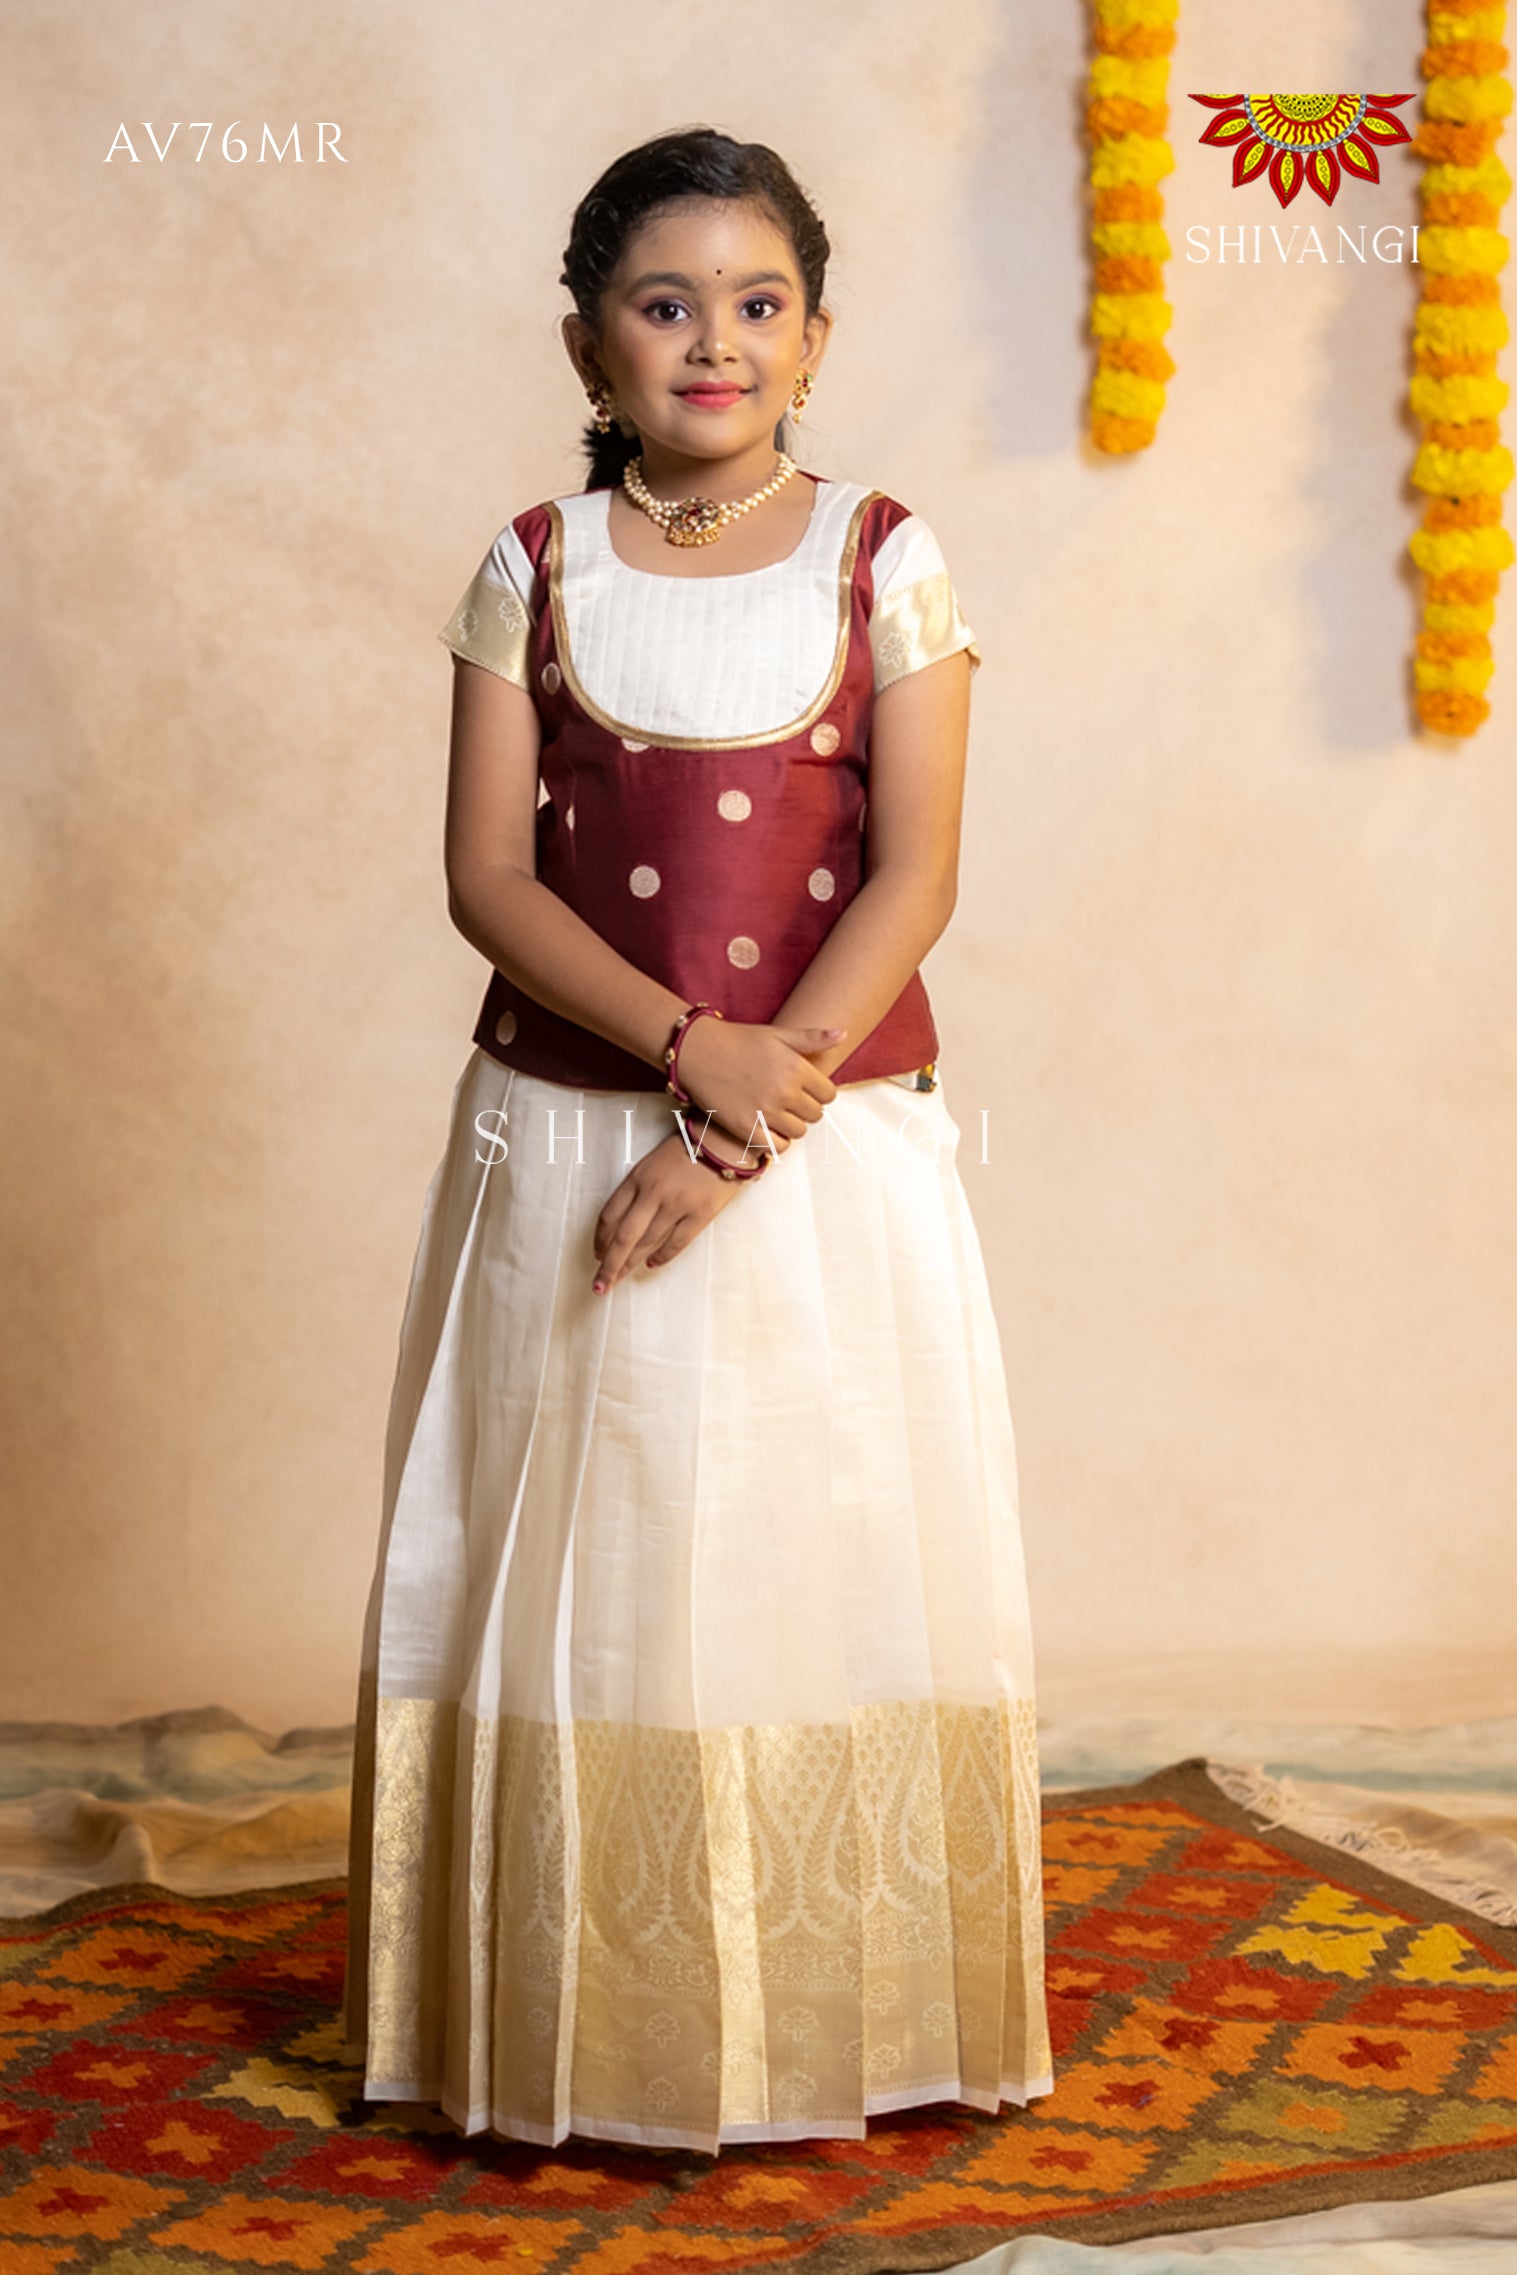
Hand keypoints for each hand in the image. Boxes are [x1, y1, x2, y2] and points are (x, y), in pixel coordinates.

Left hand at [591, 1124, 788, 1292]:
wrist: (727, 1140)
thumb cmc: (689, 1148)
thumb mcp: (653, 1162)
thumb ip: (638, 1189)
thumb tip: (621, 1226)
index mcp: (638, 1177)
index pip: (609, 1215)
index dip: (600, 1239)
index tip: (596, 1254)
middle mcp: (653, 1193)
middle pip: (623, 1237)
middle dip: (608, 1265)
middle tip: (599, 1286)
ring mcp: (677, 1205)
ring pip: (646, 1243)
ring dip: (629, 1265)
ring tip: (618, 1280)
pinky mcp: (700, 1214)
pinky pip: (676, 1243)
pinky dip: (662, 1256)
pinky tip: (651, 1264)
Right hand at [673, 1016, 844, 1154]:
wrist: (698, 1051)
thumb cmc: (739, 1040)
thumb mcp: (777, 1034)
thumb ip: (812, 1038)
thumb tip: (842, 1033)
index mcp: (795, 1068)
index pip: (828, 1094)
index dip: (820, 1092)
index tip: (806, 1089)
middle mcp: (784, 1091)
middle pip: (815, 1115)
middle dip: (806, 1108)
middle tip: (789, 1100)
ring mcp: (765, 1111)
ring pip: (799, 1131)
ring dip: (792, 1125)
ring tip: (778, 1113)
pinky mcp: (745, 1128)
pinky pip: (776, 1147)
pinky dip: (777, 1142)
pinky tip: (769, 1129)